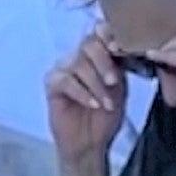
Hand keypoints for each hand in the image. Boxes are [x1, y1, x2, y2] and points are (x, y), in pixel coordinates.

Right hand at [47, 30, 130, 164]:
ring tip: (106, 104)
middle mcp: (78, 57)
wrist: (91, 143)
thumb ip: (119, 66)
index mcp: (97, 55)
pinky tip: (93, 104)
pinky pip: (65, 80)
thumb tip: (124, 47)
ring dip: (95, 84)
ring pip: (77, 63)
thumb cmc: (107, 115)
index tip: (118, 48)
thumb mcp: (120, 88)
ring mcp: (63, 69)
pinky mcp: (51, 84)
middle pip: (87, 44)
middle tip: (113, 82)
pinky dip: (82, 93)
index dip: (107, 34)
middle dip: (103, 62)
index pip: (98, 32)